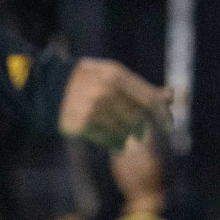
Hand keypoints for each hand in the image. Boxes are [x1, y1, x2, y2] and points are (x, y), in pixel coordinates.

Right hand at [58, 58, 173, 148]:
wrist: (47, 86)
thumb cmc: (89, 81)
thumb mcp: (114, 76)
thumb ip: (142, 87)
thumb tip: (172, 96)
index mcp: (116, 75)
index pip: (150, 99)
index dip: (163, 114)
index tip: (170, 125)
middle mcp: (105, 91)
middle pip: (138, 118)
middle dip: (142, 127)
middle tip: (141, 132)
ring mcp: (92, 108)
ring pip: (124, 130)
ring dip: (128, 136)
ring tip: (127, 136)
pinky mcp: (81, 124)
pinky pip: (108, 139)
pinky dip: (116, 143)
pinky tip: (117, 144)